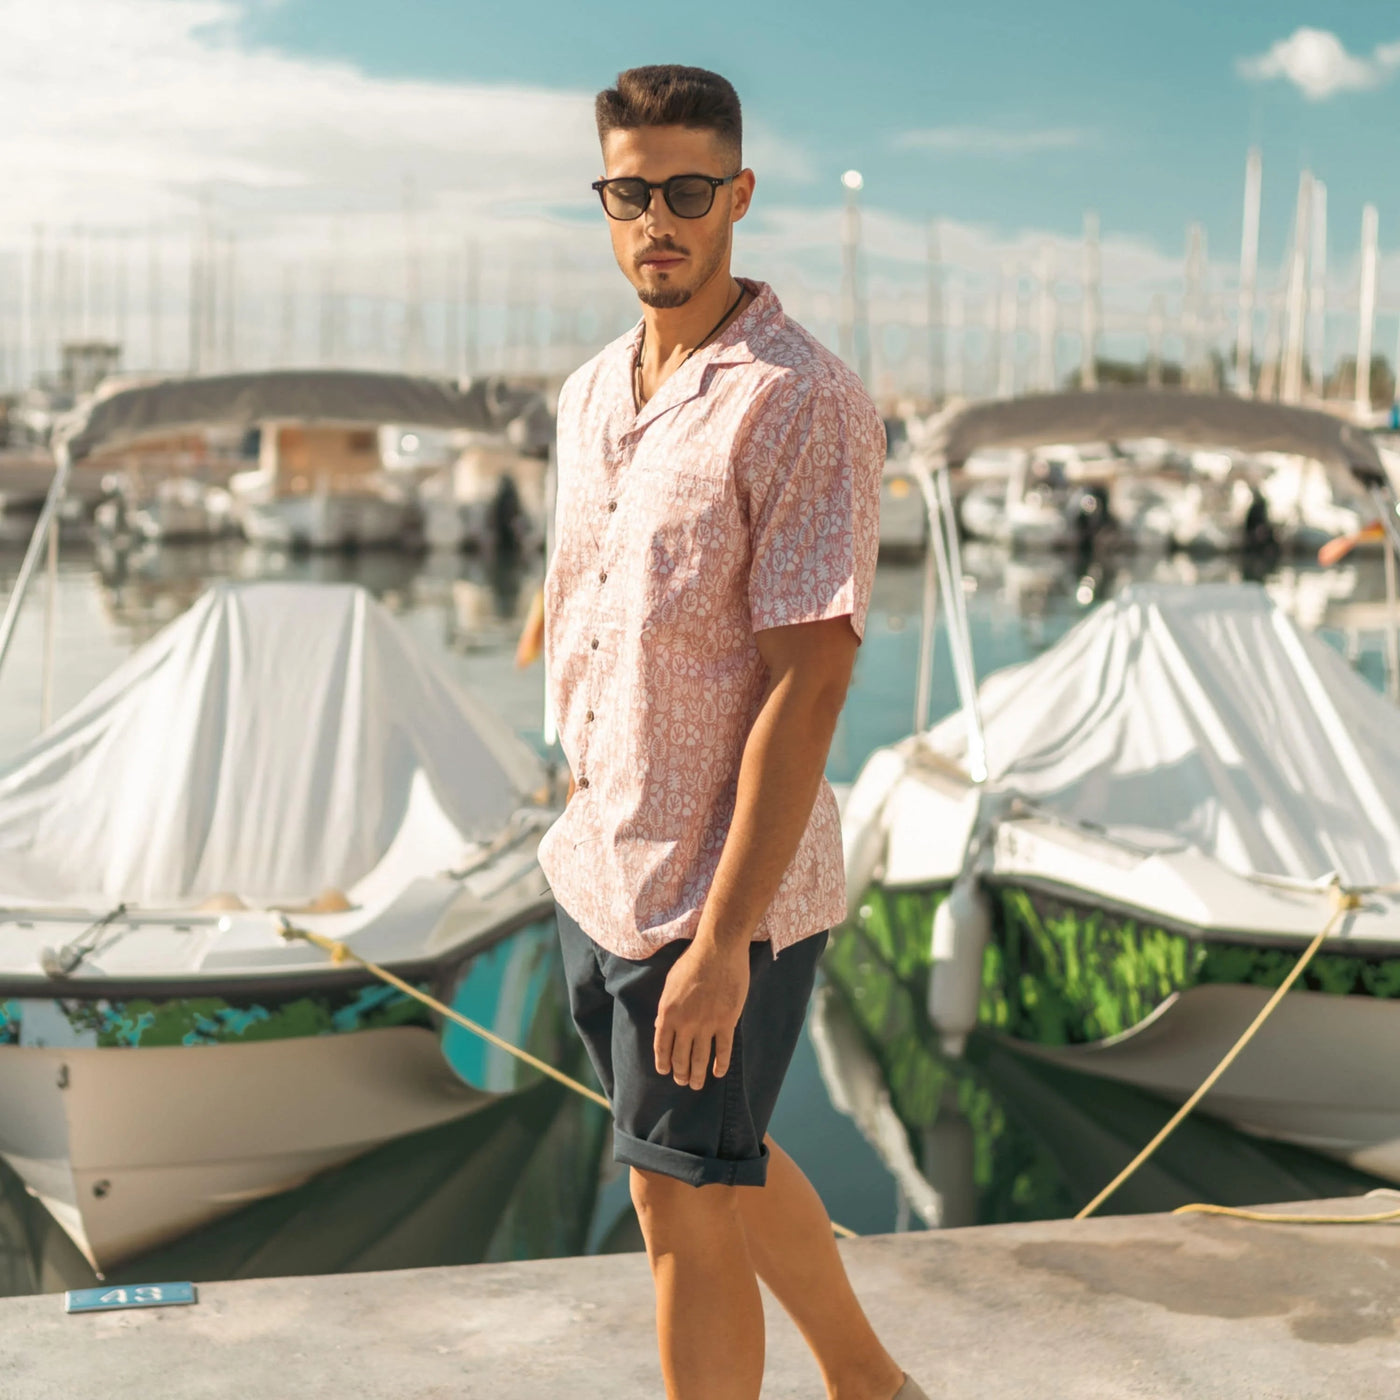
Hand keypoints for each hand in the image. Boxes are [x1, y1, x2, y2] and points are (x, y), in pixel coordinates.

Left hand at [654, 937, 749, 1090]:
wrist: (718, 950)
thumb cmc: (692, 961)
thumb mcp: (670, 984)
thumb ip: (666, 1008)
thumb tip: (661, 1026)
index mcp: (667, 1013)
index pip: (662, 1047)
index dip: (663, 1063)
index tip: (665, 1071)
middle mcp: (685, 1023)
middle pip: (680, 1057)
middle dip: (680, 1073)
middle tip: (682, 1081)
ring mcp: (706, 1024)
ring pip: (700, 1059)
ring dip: (697, 1076)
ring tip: (696, 1085)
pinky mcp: (726, 1022)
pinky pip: (723, 1051)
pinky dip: (720, 1065)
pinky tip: (718, 1072)